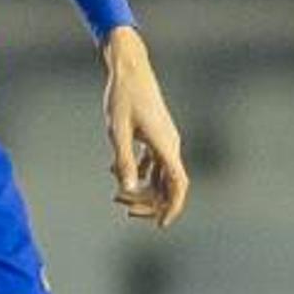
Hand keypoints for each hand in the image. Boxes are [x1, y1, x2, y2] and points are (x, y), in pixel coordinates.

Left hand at [101, 28, 188, 227]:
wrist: (129, 68)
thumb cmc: (122, 96)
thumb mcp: (117, 130)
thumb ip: (123, 160)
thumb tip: (125, 188)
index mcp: (165, 145)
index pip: (178, 184)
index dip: (172, 207)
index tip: (160, 225)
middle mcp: (170, 145)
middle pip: (167, 185)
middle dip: (147, 201)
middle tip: (122, 205)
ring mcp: (164, 140)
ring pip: (159, 176)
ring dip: (141, 188)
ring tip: (116, 194)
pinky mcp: (155, 135)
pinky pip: (153, 163)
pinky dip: (138, 172)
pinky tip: (116, 172)